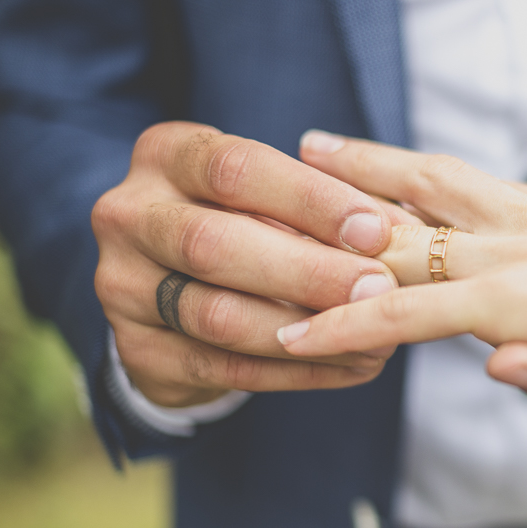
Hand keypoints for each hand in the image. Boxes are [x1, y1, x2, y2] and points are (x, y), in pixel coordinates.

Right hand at [91, 122, 420, 407]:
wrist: (179, 290)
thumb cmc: (251, 223)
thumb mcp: (279, 197)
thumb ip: (331, 206)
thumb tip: (405, 232)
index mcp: (167, 155)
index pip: (235, 168)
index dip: (310, 200)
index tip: (376, 231)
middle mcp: (128, 215)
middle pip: (213, 244)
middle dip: (307, 270)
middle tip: (379, 289)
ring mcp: (121, 286)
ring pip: (217, 316)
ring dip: (307, 332)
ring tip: (378, 338)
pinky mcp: (137, 352)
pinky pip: (224, 369)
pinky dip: (297, 372)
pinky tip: (352, 366)